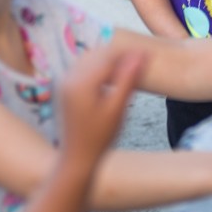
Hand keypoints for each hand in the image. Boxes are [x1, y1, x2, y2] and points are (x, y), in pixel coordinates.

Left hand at [58, 48, 145, 167]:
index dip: (129, 53)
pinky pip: (83, 67)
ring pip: (90, 58)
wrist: (76, 157)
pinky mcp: (65, 88)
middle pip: (98, 54)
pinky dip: (99, 66)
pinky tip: (112, 76)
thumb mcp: (117, 108)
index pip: (108, 56)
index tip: (147, 54)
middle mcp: (69, 78)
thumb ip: (128, 80)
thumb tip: (140, 55)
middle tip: (141, 60)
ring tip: (129, 68)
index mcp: (81, 82)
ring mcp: (65, 82)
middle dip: (119, 54)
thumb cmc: (100, 137)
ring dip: (109, 59)